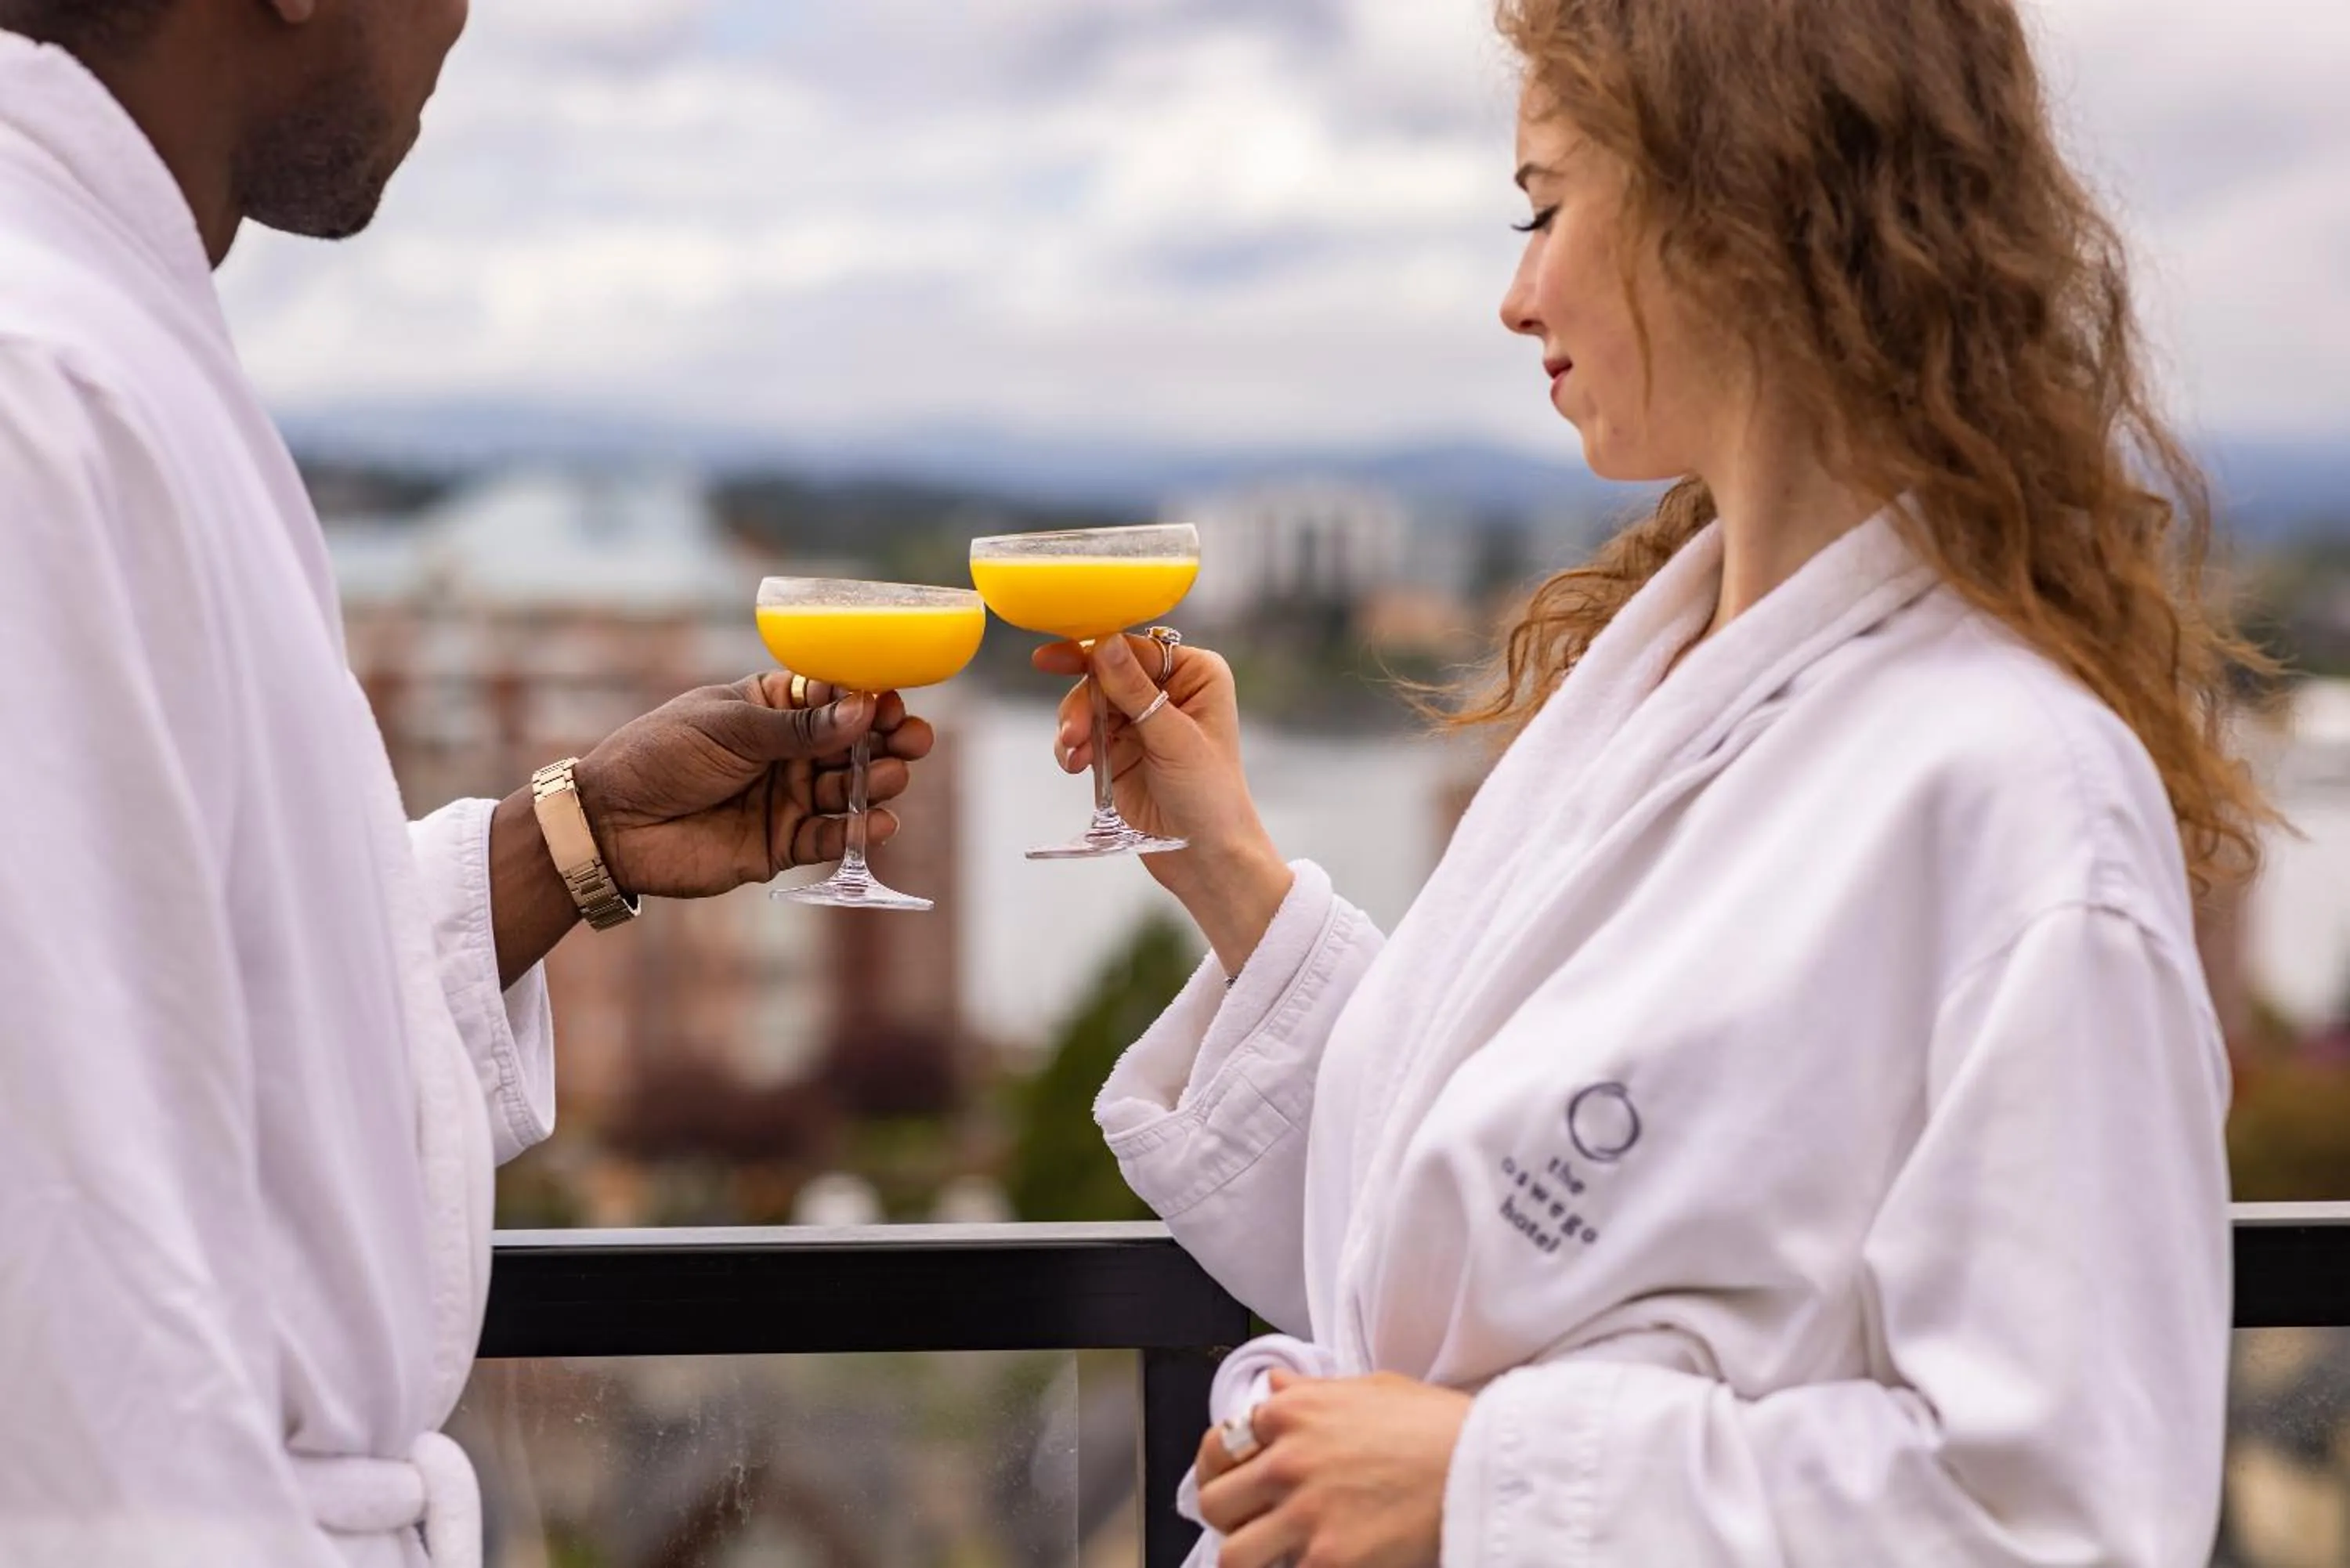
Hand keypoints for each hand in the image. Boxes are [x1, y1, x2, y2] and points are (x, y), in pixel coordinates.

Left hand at [576, 671, 934, 898]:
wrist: (611, 822)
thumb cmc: (659, 755)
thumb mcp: (729, 728)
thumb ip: (798, 728)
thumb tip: (863, 710)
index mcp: (774, 708)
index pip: (837, 698)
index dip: (870, 700)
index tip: (892, 703)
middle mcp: (789, 752)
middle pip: (857, 745)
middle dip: (889, 741)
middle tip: (911, 741)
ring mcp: (788, 798)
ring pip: (851, 790)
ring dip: (878, 783)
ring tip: (889, 778)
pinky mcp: (782, 844)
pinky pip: (830, 837)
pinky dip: (856, 832)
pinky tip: (875, 822)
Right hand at [1039, 634, 1291, 971]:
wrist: (1204, 856)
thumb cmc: (1209, 796)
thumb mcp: (1173, 739)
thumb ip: (1135, 690)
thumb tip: (1105, 642)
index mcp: (1195, 675)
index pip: (1136, 649)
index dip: (1096, 651)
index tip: (1055, 657)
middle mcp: (1168, 691)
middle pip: (1105, 674)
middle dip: (1082, 701)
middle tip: (1071, 731)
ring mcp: (1141, 721)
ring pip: (1088, 704)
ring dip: (1074, 727)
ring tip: (1073, 755)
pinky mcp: (1119, 751)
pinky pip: (1083, 735)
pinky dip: (1072, 747)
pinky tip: (1074, 765)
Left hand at [1194, 1372, 1471, 1567]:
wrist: (1486, 1467)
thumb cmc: (1438, 1427)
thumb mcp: (1370, 1389)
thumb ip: (1312, 1392)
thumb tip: (1274, 1385)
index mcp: (1292, 1413)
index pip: (1220, 1446)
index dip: (1225, 1472)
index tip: (1240, 1487)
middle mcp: (1287, 1460)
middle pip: (1215, 1503)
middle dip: (1231, 1520)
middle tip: (1257, 1529)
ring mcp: (1305, 1514)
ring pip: (1233, 1555)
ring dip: (1251, 1558)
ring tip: (1278, 1557)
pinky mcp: (1329, 1561)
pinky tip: (1324, 1562)